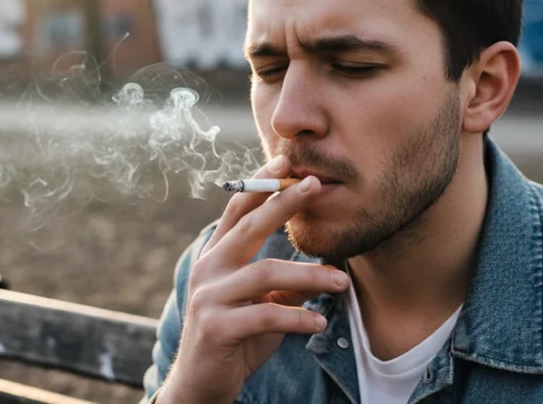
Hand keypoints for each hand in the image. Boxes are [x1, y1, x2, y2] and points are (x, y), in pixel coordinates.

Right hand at [161, 156, 350, 403]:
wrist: (201, 385)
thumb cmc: (233, 340)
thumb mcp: (261, 306)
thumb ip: (282, 285)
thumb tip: (321, 268)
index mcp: (215, 257)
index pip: (236, 210)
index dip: (260, 184)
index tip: (285, 161)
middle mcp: (207, 269)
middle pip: (249, 226)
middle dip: (284, 203)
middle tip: (315, 184)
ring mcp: (208, 297)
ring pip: (265, 272)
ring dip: (309, 276)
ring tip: (342, 282)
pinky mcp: (216, 328)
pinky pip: (264, 315)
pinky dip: (297, 318)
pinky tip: (319, 322)